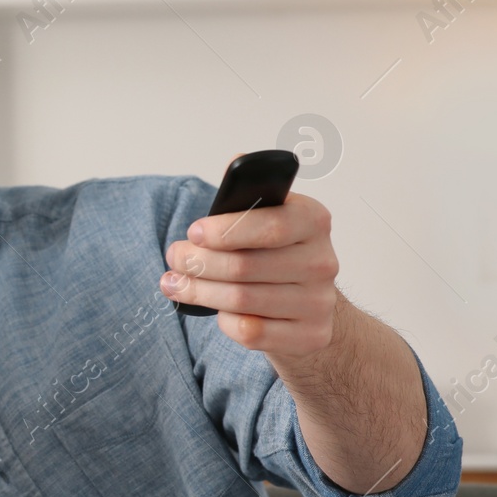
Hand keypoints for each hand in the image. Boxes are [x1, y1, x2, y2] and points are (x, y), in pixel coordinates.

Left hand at [161, 192, 338, 361]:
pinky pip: (251, 331)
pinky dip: (223, 321)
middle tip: (175, 257)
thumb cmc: (275, 253)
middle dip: (198, 262)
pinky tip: (212, 310)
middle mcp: (322, 262)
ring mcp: (318, 302)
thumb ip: (251, 195)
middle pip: (244, 266)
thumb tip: (238, 160)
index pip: (270, 225)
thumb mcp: (270, 216)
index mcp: (313, 221)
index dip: (225, 230)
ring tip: (174, 282)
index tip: (194, 231)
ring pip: (240, 300)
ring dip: (198, 291)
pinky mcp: (309, 336)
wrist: (308, 304)